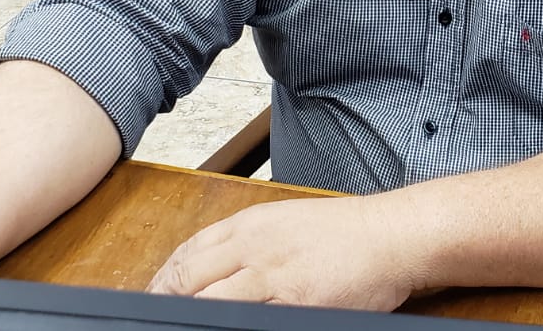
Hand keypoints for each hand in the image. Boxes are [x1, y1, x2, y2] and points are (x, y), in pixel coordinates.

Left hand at [147, 196, 422, 309]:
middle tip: (154, 321)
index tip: (153, 297)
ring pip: (210, 301)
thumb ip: (247, 243)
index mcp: (251, 224)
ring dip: (190, 316)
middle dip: (165, 301)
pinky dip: (229, 325)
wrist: (390, 235)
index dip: (162, 278)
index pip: (188, 251)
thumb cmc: (345, 233)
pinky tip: (221, 329)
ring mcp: (274, 276)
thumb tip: (212, 271)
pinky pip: (248, 320)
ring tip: (181, 327)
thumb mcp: (286, 222)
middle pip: (189, 276)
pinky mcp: (296, 302)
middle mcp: (255, 246)